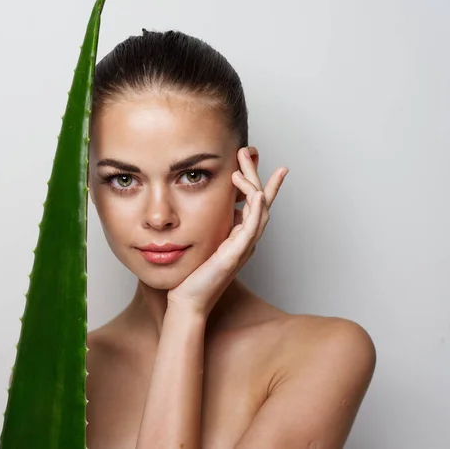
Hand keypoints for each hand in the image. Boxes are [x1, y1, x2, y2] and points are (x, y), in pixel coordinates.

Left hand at [167, 146, 288, 316]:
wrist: (187, 299)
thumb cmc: (193, 274)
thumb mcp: (203, 240)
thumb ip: (211, 224)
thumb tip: (208, 205)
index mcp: (239, 236)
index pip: (255, 203)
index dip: (261, 179)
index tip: (260, 157)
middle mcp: (245, 240)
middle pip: (260, 200)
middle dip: (256, 173)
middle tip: (248, 150)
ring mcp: (243, 247)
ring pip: (259, 209)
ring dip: (253, 184)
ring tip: (243, 164)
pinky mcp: (235, 255)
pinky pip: (251, 227)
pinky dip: (255, 207)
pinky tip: (252, 191)